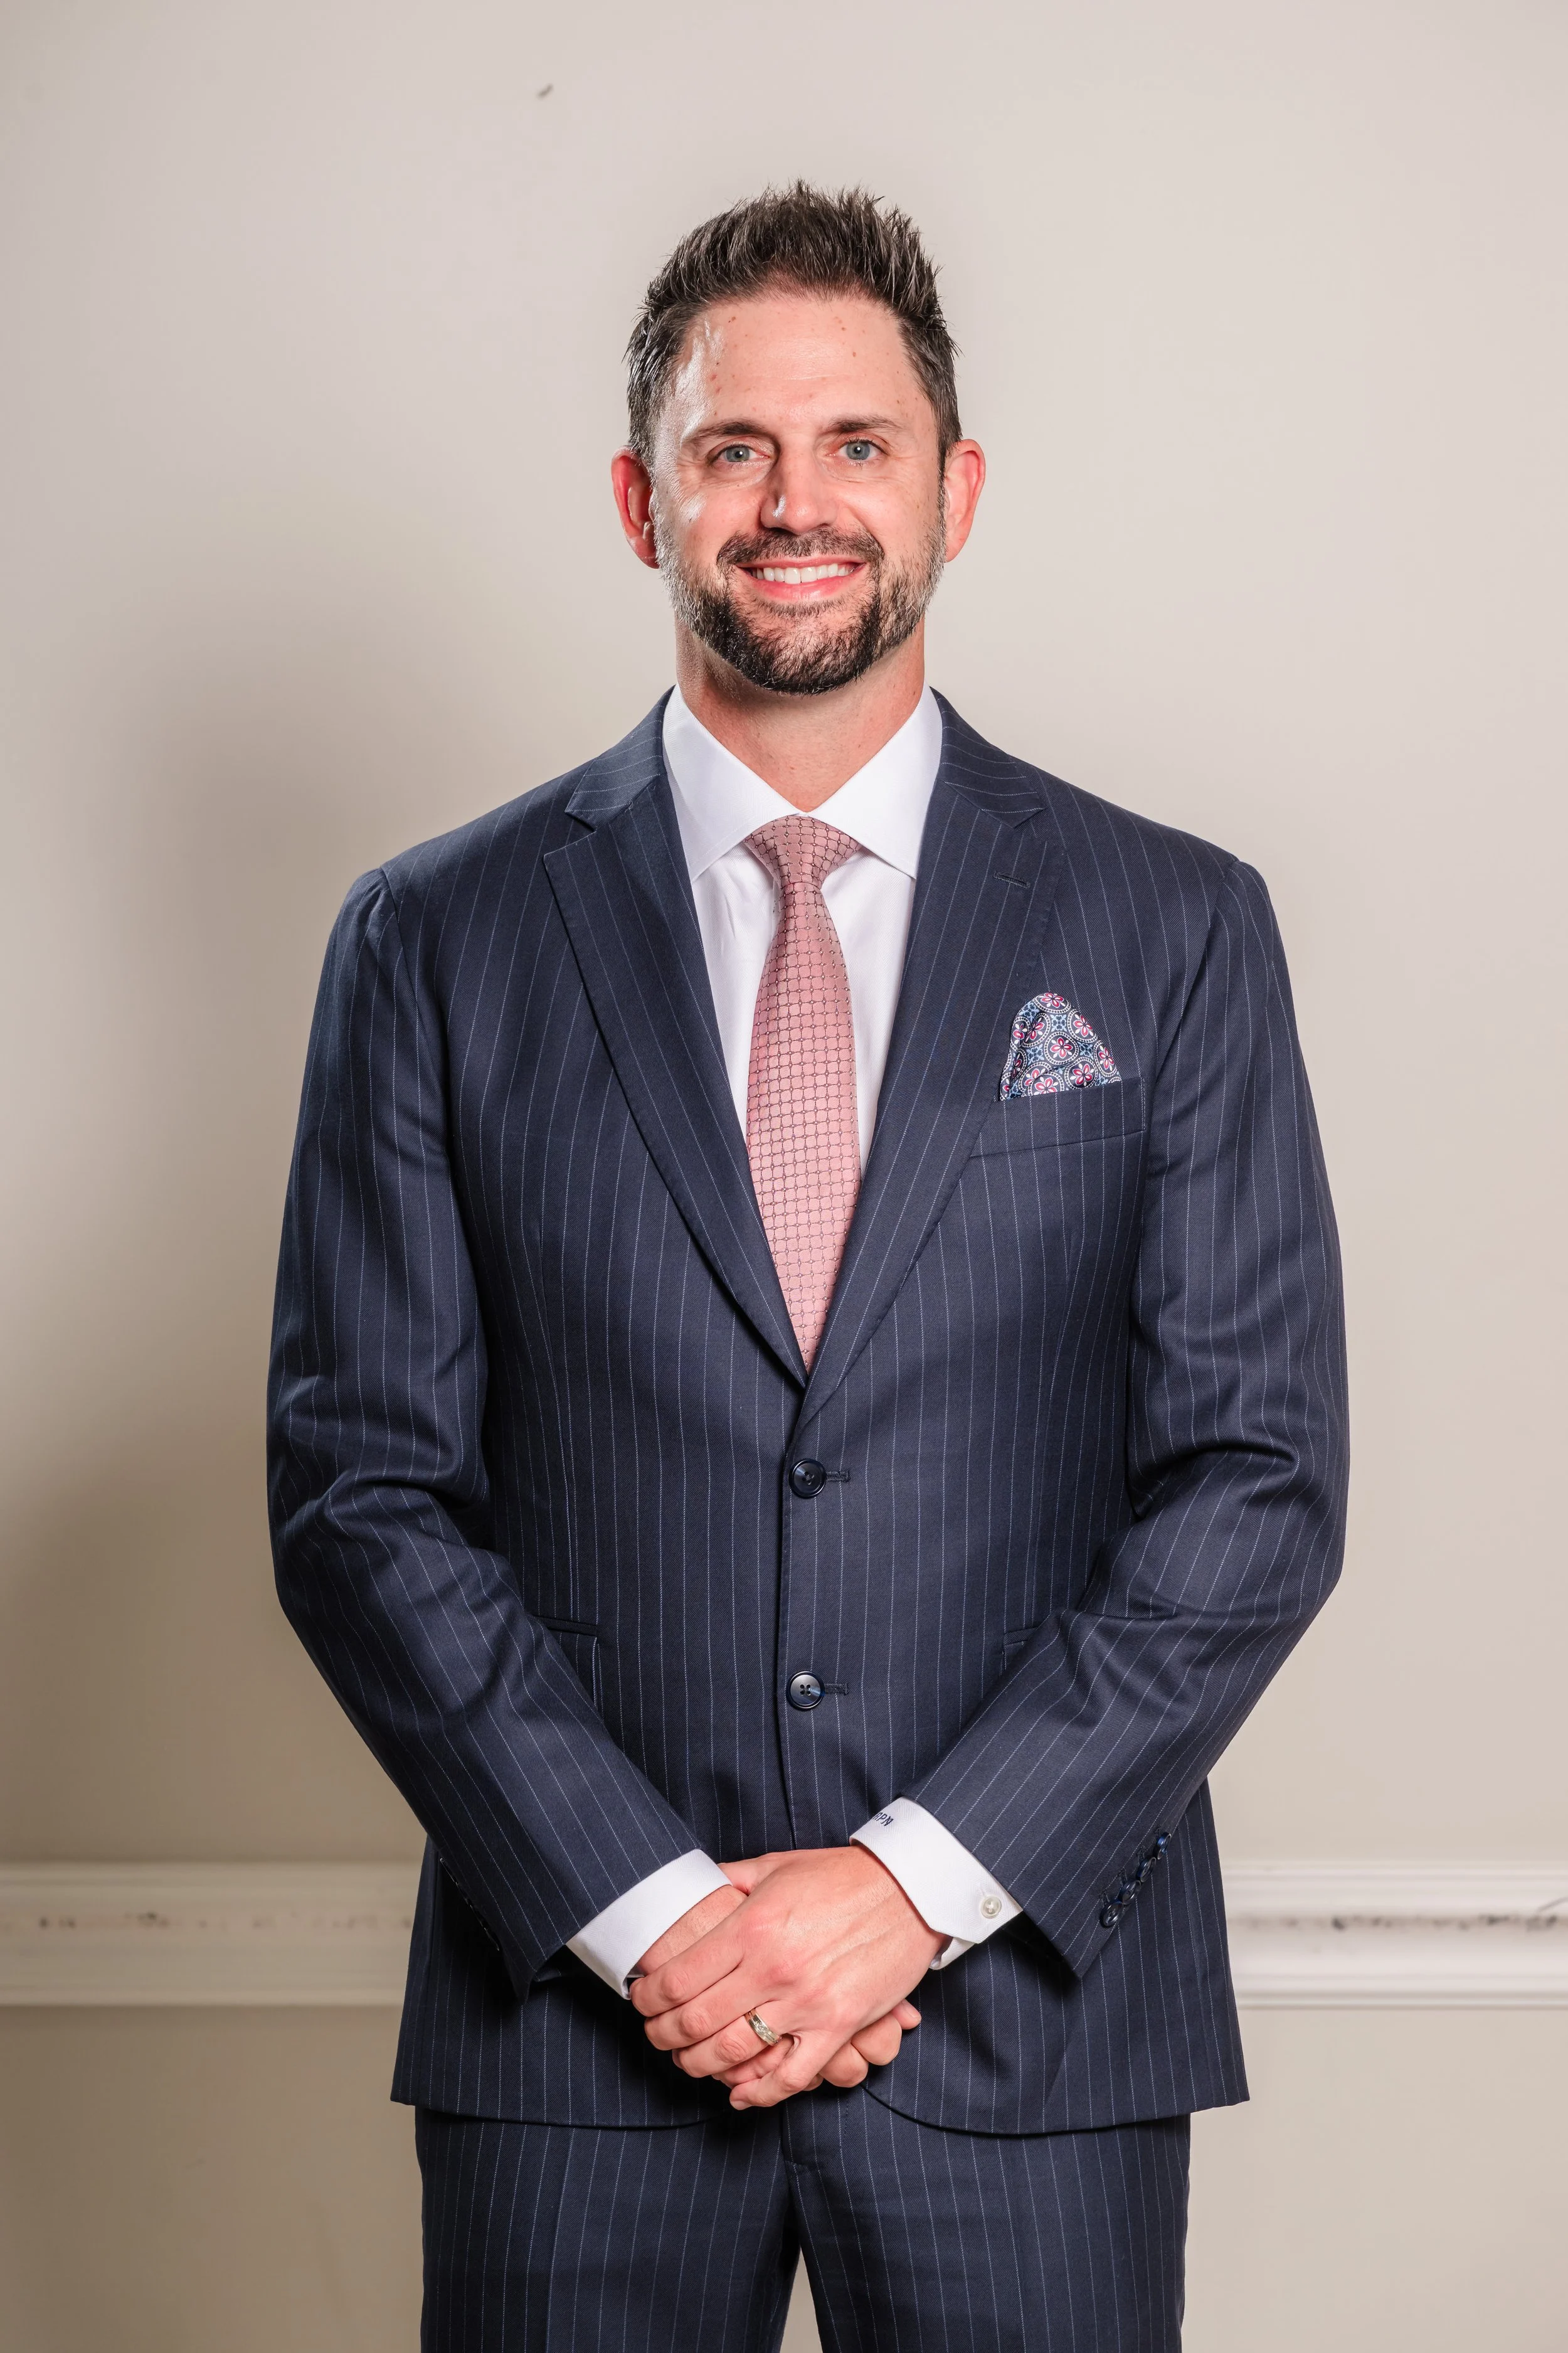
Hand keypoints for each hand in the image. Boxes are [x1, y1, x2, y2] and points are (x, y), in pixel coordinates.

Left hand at [632, 1845, 944, 2110]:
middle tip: (655, 2036)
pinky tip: (738, 2095)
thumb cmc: (840, 1876)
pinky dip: (758, 2094)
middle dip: (663, 2035)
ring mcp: (807, 2002)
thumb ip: (728, 1880)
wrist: (909, 1889)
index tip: (640, 2001)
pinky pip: (791, 2076)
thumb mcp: (775, 1866)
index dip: (648, 1997)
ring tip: (687, 2062)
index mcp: (752, 1926)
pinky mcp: (838, 2026)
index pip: (678, 1977)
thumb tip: (691, 1886)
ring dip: (699, 2065)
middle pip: (696, 2021)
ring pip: (734, 2054)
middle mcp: (773, 1967)